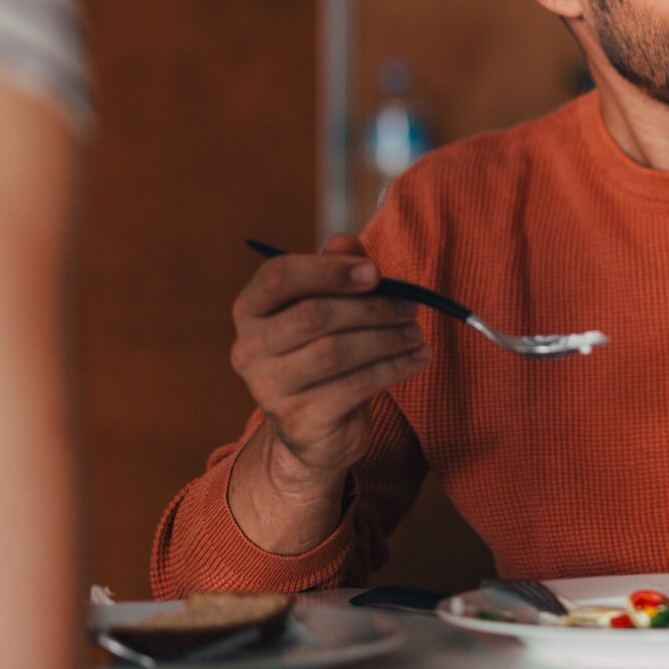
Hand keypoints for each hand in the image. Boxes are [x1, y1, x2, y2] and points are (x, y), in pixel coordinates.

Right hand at [230, 234, 428, 487]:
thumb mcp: (328, 306)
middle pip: (314, 315)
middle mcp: (248, 348)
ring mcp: (268, 388)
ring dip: (387, 338)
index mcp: (251, 310)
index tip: (375, 274)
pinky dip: (395, 367)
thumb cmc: (323, 351)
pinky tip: (419, 357)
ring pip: (336, 352)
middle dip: (372, 308)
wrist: (315, 427)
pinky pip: (355, 385)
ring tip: (416, 332)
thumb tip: (346, 241)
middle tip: (410, 307)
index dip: (329, 271)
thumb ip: (335, 271)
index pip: (278, 277)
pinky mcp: (299, 420)